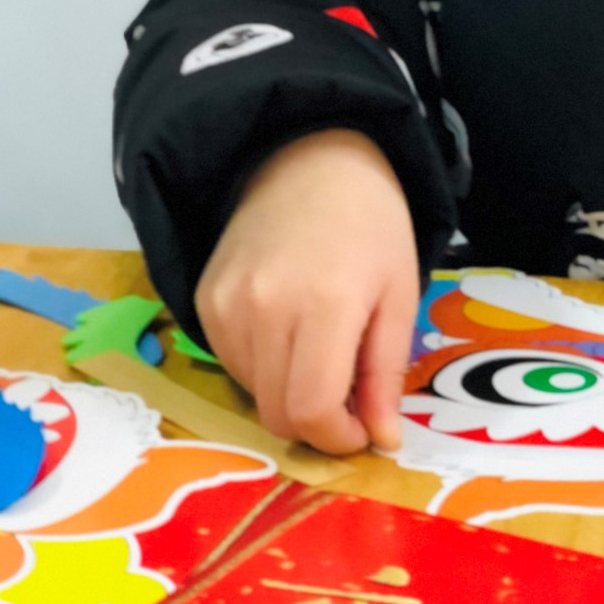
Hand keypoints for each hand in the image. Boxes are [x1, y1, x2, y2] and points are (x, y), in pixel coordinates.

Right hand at [197, 129, 418, 456]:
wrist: (310, 160)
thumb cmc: (371, 226)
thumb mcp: (399, 295)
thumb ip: (385, 374)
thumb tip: (382, 442)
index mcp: (325, 304)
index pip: (310, 409)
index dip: (336, 439)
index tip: (361, 431)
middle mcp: (264, 307)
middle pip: (277, 413)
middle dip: (316, 423)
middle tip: (347, 397)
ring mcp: (226, 303)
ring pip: (252, 394)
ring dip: (288, 394)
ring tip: (319, 352)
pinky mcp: (203, 298)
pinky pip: (230, 363)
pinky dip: (261, 368)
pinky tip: (288, 331)